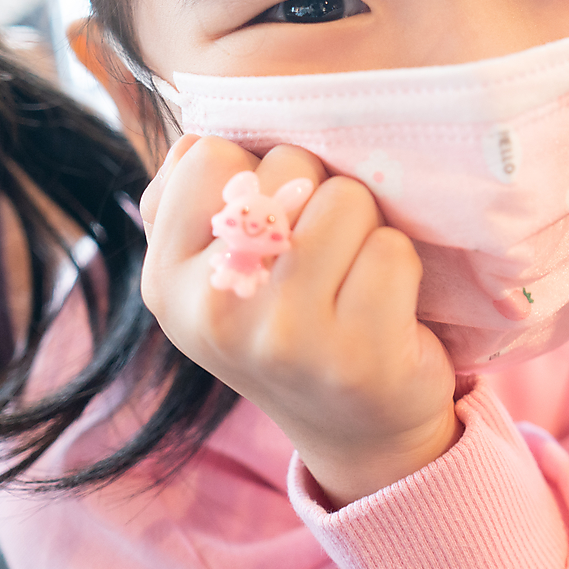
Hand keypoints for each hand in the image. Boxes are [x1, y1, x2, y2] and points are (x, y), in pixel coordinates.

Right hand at [139, 136, 458, 506]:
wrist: (358, 429)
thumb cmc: (289, 320)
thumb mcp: (216, 267)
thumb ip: (193, 196)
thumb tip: (192, 139)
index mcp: (166, 278)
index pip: (209, 153)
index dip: (257, 171)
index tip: (271, 218)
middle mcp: (214, 310)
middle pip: (289, 164)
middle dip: (316, 193)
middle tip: (319, 257)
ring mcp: (283, 336)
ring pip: (346, 198)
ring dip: (364, 228)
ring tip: (353, 278)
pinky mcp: (355, 356)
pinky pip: (392, 249)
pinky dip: (401, 267)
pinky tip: (386, 309)